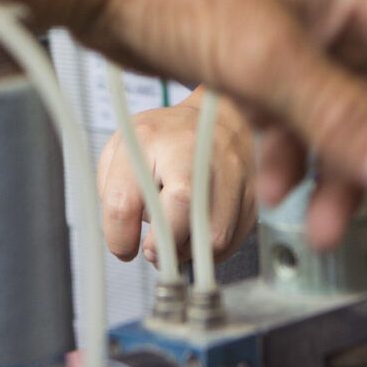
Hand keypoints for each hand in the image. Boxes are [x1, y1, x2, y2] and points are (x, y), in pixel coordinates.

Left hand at [29, 0, 366, 253]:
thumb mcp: (264, 54)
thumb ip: (338, 113)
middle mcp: (330, 7)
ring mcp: (286, 28)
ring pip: (336, 109)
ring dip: (333, 170)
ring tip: (313, 224)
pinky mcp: (243, 47)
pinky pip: (288, 109)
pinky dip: (287, 150)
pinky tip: (270, 184)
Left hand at [99, 96, 255, 263]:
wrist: (216, 116)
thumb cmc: (164, 139)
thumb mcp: (121, 151)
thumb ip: (112, 193)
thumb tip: (127, 238)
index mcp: (149, 139)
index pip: (124, 202)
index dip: (119, 238)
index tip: (124, 247)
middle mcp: (192, 149)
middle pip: (180, 211)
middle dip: (163, 245)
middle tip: (153, 249)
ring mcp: (229, 167)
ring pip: (213, 236)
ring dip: (189, 250)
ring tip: (178, 237)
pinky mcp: (253, 189)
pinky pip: (234, 239)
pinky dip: (213, 248)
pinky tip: (200, 232)